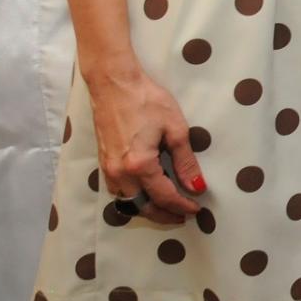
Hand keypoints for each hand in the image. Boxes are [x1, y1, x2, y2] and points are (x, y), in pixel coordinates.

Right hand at [88, 61, 204, 221]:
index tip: (196, 209)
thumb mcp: (175, 129)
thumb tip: (196, 186)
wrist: (115, 85)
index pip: (164, 196)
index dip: (181, 205)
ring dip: (147, 208)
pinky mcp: (103, 162)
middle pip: (143, 206)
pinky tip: (145, 193)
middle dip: (163, 214)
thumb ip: (185, 161)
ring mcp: (108, 169)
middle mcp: (120, 173)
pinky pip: (118, 190)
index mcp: (139, 165)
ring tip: (166, 207)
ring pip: (127, 201)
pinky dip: (133, 198)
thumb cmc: (148, 101)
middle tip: (182, 216)